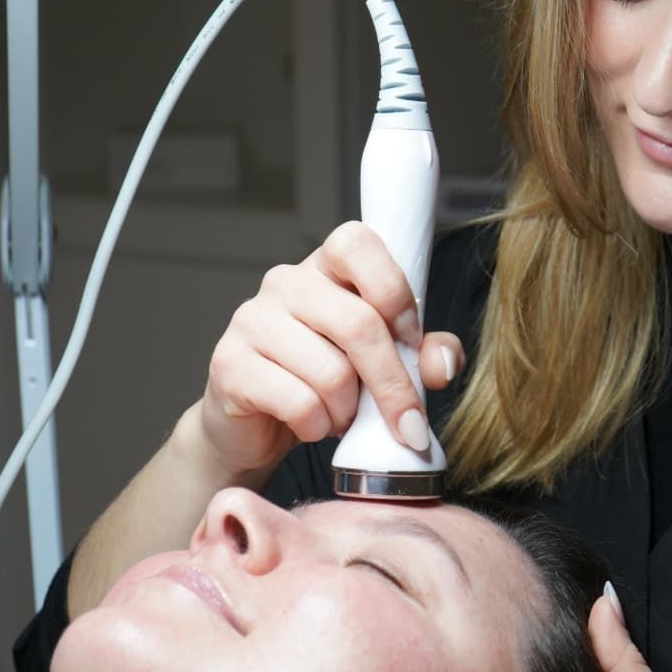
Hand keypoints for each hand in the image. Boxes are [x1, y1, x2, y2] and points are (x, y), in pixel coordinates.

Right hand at [196, 222, 463, 478]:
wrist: (257, 428)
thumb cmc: (326, 384)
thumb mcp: (384, 364)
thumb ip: (423, 355)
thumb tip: (442, 365)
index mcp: (325, 267)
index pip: (358, 244)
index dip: (394, 293)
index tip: (411, 340)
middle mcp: (285, 283)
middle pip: (359, 325)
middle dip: (393, 384)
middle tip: (407, 423)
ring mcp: (252, 320)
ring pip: (332, 373)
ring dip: (348, 411)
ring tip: (341, 415)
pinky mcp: (230, 364)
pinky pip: (299, 402)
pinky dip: (318, 426)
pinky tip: (312, 424)